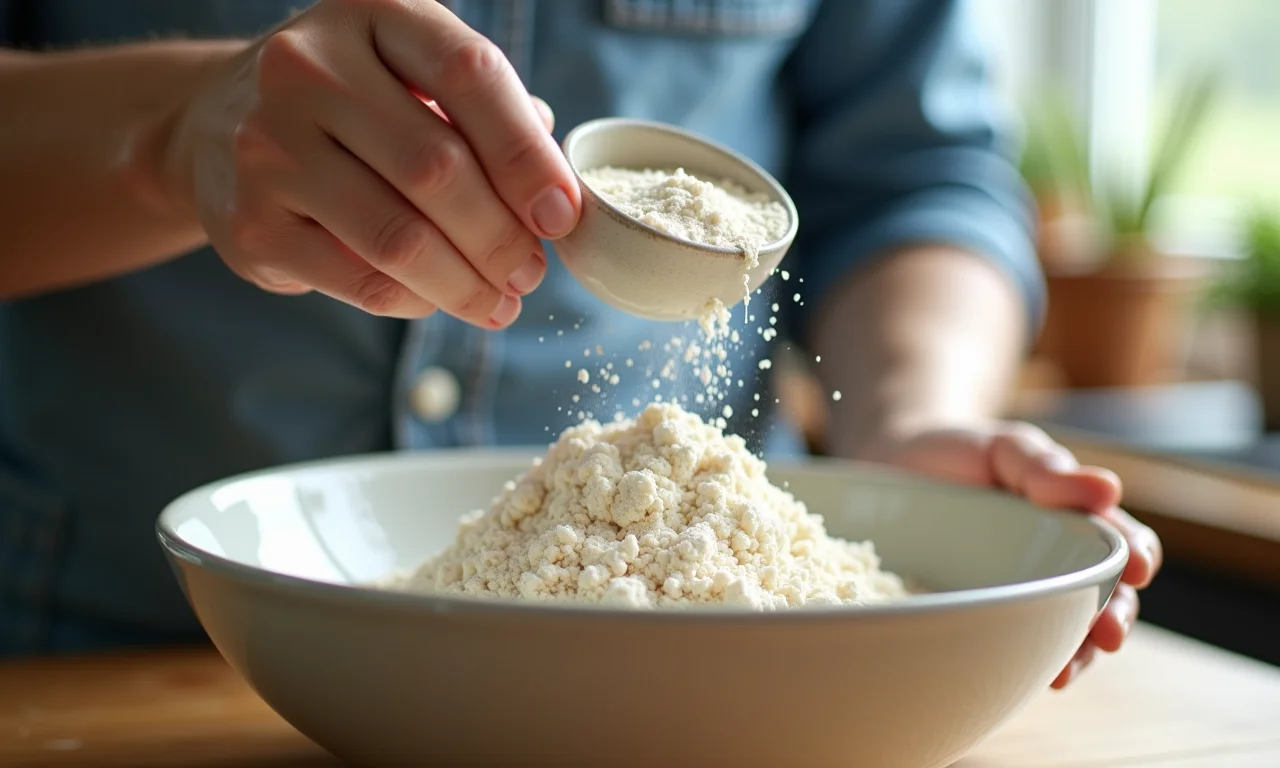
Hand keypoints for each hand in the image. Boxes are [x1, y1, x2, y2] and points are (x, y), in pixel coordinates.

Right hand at [166, 0, 579, 326]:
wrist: (213, 125)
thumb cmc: (347, 103)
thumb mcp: (410, 74)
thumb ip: (485, 114)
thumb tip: (553, 192)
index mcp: (372, 13)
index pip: (470, 76)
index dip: (527, 155)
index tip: (561, 214)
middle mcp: (308, 67)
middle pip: (438, 169)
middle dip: (502, 236)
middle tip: (531, 271)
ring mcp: (269, 145)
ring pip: (401, 237)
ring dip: (467, 283)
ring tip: (501, 302)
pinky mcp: (250, 223)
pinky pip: (361, 279)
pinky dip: (417, 300)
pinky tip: (440, 300)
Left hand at [866, 421, 1162, 688]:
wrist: (895, 467)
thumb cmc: (963, 454)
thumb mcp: (1005, 449)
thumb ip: (1045, 467)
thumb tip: (1109, 488)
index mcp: (1077, 521)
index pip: (1123, 543)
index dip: (1138, 557)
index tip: (1139, 569)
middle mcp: (1058, 563)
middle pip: (1104, 598)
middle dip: (1114, 618)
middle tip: (1109, 634)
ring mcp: (1021, 592)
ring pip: (1064, 629)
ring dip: (1074, 654)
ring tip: (1065, 671)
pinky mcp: (982, 612)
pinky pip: (1012, 641)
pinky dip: (1024, 660)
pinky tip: (1023, 673)